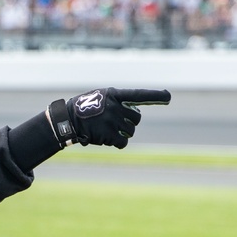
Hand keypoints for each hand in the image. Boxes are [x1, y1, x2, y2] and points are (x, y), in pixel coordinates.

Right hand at [46, 87, 171, 148]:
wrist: (68, 120)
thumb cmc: (85, 108)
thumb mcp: (101, 97)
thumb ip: (118, 101)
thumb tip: (136, 114)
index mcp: (115, 94)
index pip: (138, 95)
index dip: (155, 96)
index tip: (168, 97)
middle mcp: (116, 106)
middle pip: (136, 119)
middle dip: (130, 122)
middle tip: (116, 122)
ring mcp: (113, 121)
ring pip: (130, 131)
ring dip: (122, 133)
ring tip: (107, 129)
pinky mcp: (109, 135)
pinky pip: (123, 142)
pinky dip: (118, 143)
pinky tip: (107, 138)